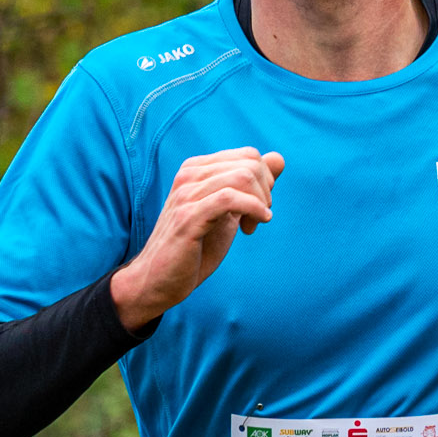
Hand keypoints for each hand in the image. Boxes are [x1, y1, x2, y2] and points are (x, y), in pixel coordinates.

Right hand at [111, 147, 284, 330]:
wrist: (159, 281)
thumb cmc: (194, 249)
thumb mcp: (228, 213)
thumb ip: (251, 186)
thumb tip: (278, 159)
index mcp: (196, 169)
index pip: (248, 155)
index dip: (265, 182)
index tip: (259, 209)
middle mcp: (189, 175)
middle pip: (249, 163)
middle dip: (265, 192)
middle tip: (258, 219)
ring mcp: (186, 194)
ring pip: (242, 177)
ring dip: (260, 203)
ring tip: (251, 226)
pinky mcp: (188, 217)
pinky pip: (230, 198)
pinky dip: (252, 210)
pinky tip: (253, 226)